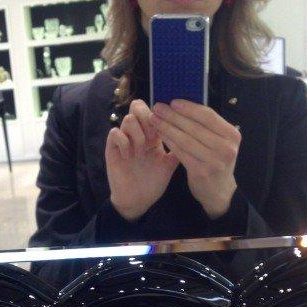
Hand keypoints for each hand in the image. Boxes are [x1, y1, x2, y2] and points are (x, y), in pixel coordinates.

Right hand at [105, 98, 179, 220]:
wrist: (138, 201)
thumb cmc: (153, 182)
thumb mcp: (169, 165)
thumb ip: (178, 149)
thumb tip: (194, 136)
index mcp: (151, 134)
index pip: (153, 110)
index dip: (161, 116)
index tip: (166, 131)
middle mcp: (137, 133)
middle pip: (138, 106)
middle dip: (149, 120)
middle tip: (153, 139)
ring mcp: (124, 140)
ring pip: (128, 119)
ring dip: (138, 134)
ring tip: (140, 152)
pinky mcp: (112, 149)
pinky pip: (114, 133)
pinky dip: (124, 143)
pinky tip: (129, 157)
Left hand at [148, 99, 240, 218]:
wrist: (219, 192)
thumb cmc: (215, 161)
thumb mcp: (219, 142)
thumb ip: (207, 126)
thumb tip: (183, 105)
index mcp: (232, 135)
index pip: (208, 116)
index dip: (189, 107)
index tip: (172, 101)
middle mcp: (226, 147)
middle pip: (195, 126)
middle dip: (173, 115)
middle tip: (157, 107)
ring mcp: (214, 161)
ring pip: (185, 139)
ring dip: (167, 127)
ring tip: (154, 119)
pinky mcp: (201, 171)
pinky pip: (180, 152)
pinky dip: (168, 141)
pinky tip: (159, 134)